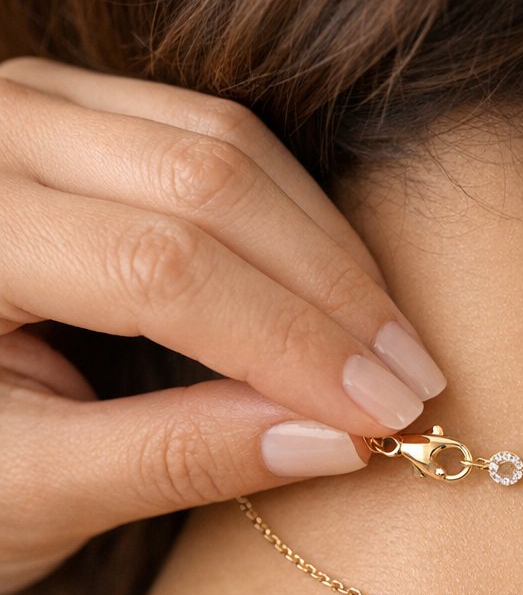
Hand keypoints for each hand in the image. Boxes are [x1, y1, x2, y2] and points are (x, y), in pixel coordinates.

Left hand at [0, 58, 445, 594]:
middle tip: (412, 384)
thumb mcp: (31, 488)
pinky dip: (297, 214)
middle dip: (331, 292)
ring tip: (392, 345)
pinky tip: (343, 287)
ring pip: (228, 144)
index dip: (288, 344)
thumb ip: (173, 458)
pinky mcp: (83, 115)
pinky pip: (221, 135)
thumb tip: (339, 440)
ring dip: (328, 248)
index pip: (158, 269)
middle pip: (206, 182)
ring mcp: (36, 106)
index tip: (380, 419)